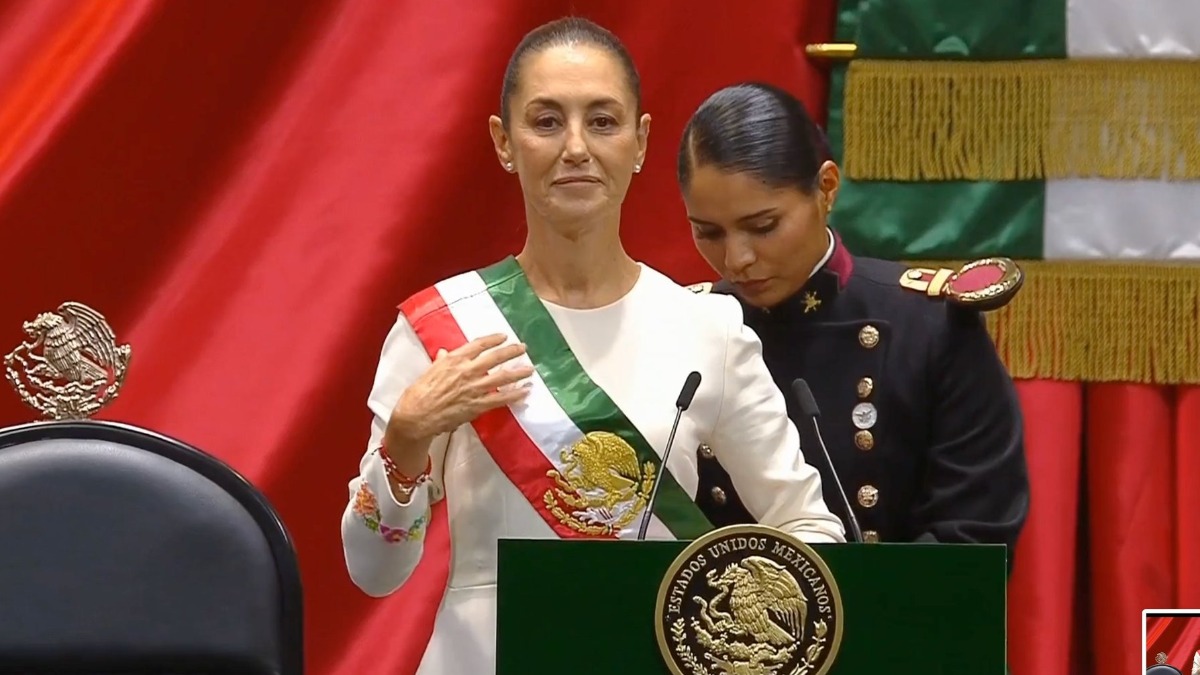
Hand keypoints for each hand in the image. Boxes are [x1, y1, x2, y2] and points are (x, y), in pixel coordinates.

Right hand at [387, 333, 533, 445]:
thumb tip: (445, 353)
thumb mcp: (430, 371)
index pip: (478, 344)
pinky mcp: (477, 405)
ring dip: (518, 373)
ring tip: (530, 369)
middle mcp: (467, 371)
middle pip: (495, 357)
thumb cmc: (420, 393)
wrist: (417, 415)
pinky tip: (525, 393)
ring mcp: (474, 388)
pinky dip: (515, 396)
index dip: (493, 339)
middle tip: (523, 348)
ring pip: (502, 377)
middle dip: (511, 351)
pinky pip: (500, 399)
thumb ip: (442, 361)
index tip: (503, 336)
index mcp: (454, 359)